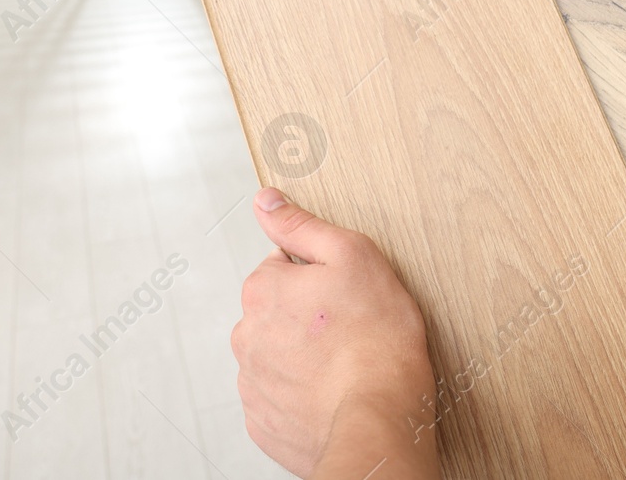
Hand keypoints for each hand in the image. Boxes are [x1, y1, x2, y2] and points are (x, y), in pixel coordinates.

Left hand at [232, 188, 438, 479]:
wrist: (379, 418)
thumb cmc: (376, 340)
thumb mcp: (352, 256)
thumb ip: (302, 226)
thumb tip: (267, 202)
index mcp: (262, 290)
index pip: (284, 266)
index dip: (320, 276)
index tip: (344, 293)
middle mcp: (247, 336)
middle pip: (278, 312)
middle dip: (307, 316)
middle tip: (349, 327)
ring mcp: (253, 383)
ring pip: (277, 355)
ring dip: (303, 356)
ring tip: (344, 363)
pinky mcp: (264, 422)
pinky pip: (280, 397)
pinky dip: (302, 393)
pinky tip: (332, 391)